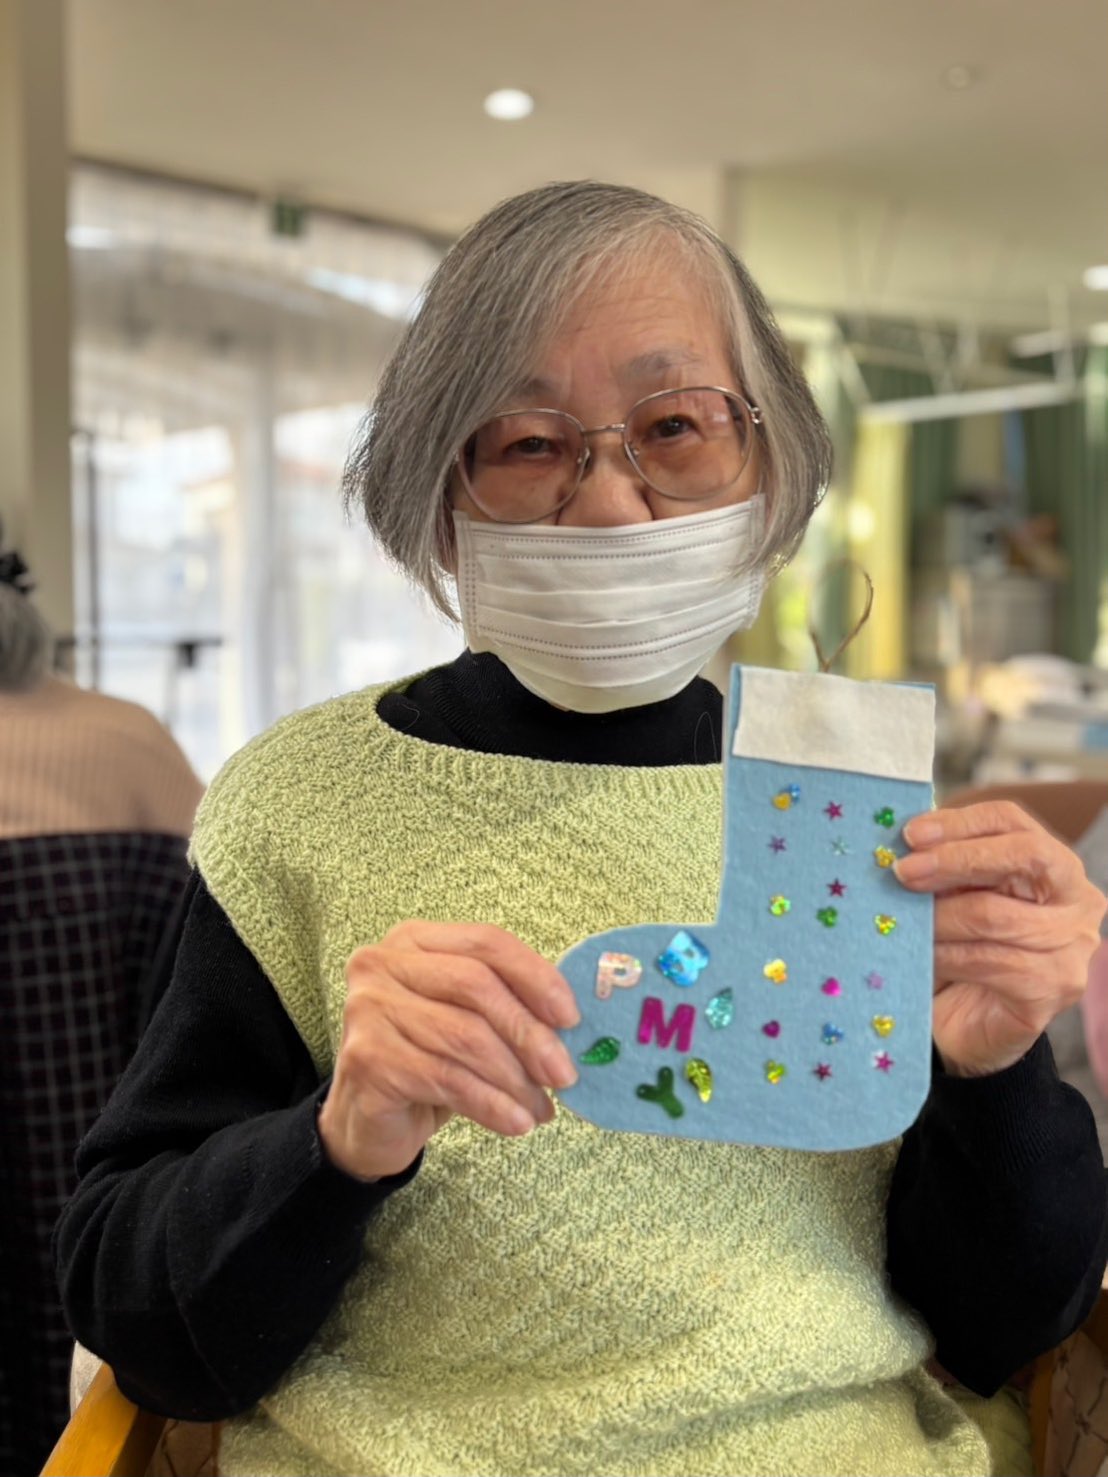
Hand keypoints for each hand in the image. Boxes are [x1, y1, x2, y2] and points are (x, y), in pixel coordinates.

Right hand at [318, 921, 580, 1181]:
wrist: (366, 1121)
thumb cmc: (426, 1062)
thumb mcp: (468, 1022)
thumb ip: (508, 1007)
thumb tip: (570, 1025)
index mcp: (413, 940)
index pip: (486, 942)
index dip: (535, 977)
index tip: (571, 1017)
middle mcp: (382, 964)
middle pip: (476, 986)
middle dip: (529, 1032)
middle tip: (564, 1074)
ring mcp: (369, 1009)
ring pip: (464, 1036)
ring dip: (515, 1078)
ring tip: (541, 1108)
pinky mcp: (367, 1058)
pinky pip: (447, 1078)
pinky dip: (491, 1104)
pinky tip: (516, 1122)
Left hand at [894, 801, 1106, 1076]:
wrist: (971, 1026)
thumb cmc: (964, 948)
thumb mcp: (957, 897)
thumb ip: (944, 867)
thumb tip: (905, 842)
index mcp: (1055, 864)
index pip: (1013, 822)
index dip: (961, 822)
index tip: (911, 834)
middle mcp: (1077, 902)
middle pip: (1021, 857)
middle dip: (954, 860)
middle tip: (903, 871)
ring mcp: (1071, 949)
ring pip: (994, 914)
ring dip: (937, 916)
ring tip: (900, 918)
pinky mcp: (1050, 991)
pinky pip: (986, 961)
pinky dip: (943, 954)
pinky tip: (920, 955)